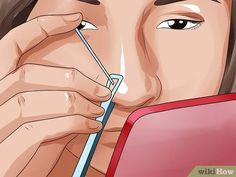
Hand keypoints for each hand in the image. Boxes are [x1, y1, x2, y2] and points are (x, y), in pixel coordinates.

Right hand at [0, 12, 110, 176]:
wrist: (10, 176)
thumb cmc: (23, 150)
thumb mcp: (38, 121)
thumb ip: (56, 104)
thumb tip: (86, 91)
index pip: (12, 46)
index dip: (41, 28)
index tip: (72, 20)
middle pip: (30, 73)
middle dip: (75, 78)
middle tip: (103, 88)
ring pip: (39, 99)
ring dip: (78, 102)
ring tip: (99, 109)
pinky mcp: (8, 148)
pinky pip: (45, 126)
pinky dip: (74, 122)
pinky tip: (91, 126)